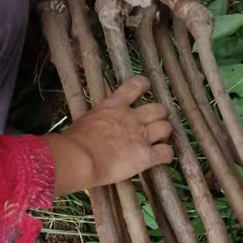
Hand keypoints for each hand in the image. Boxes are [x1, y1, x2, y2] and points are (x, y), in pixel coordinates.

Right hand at [42, 76, 173, 195]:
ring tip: (159, 140)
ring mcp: (142, 136)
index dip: (144, 85)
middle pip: (158, 109)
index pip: (136, 85)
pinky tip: (163, 157)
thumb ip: (99, 119)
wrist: (80, 157)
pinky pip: (166, 152)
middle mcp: (133, 117)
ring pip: (166, 128)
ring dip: (164, 133)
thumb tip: (96, 127)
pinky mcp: (146, 155)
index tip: (146, 87)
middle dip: (159, 115)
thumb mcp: (87, 119)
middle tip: (153, 123)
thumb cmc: (75, 139)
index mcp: (115, 105)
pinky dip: (167, 154)